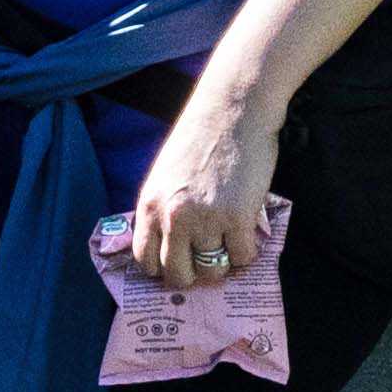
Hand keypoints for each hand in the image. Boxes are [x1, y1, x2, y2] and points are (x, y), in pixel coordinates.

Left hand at [121, 96, 283, 286]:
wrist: (231, 114)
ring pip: (212, 270)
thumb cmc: (199, 142)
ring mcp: (206, 220)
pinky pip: (242, 257)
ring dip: (222, 265)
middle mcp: (172, 218)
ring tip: (229, 248)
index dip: (162, 270)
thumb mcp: (164, 178)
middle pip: (177, 275)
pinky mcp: (239, 218)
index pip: (144, 260)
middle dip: (193, 276)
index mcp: (149, 206)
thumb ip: (163, 211)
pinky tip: (247, 238)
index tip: (177, 268)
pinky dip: (246, 255)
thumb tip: (172, 247)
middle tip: (207, 266)